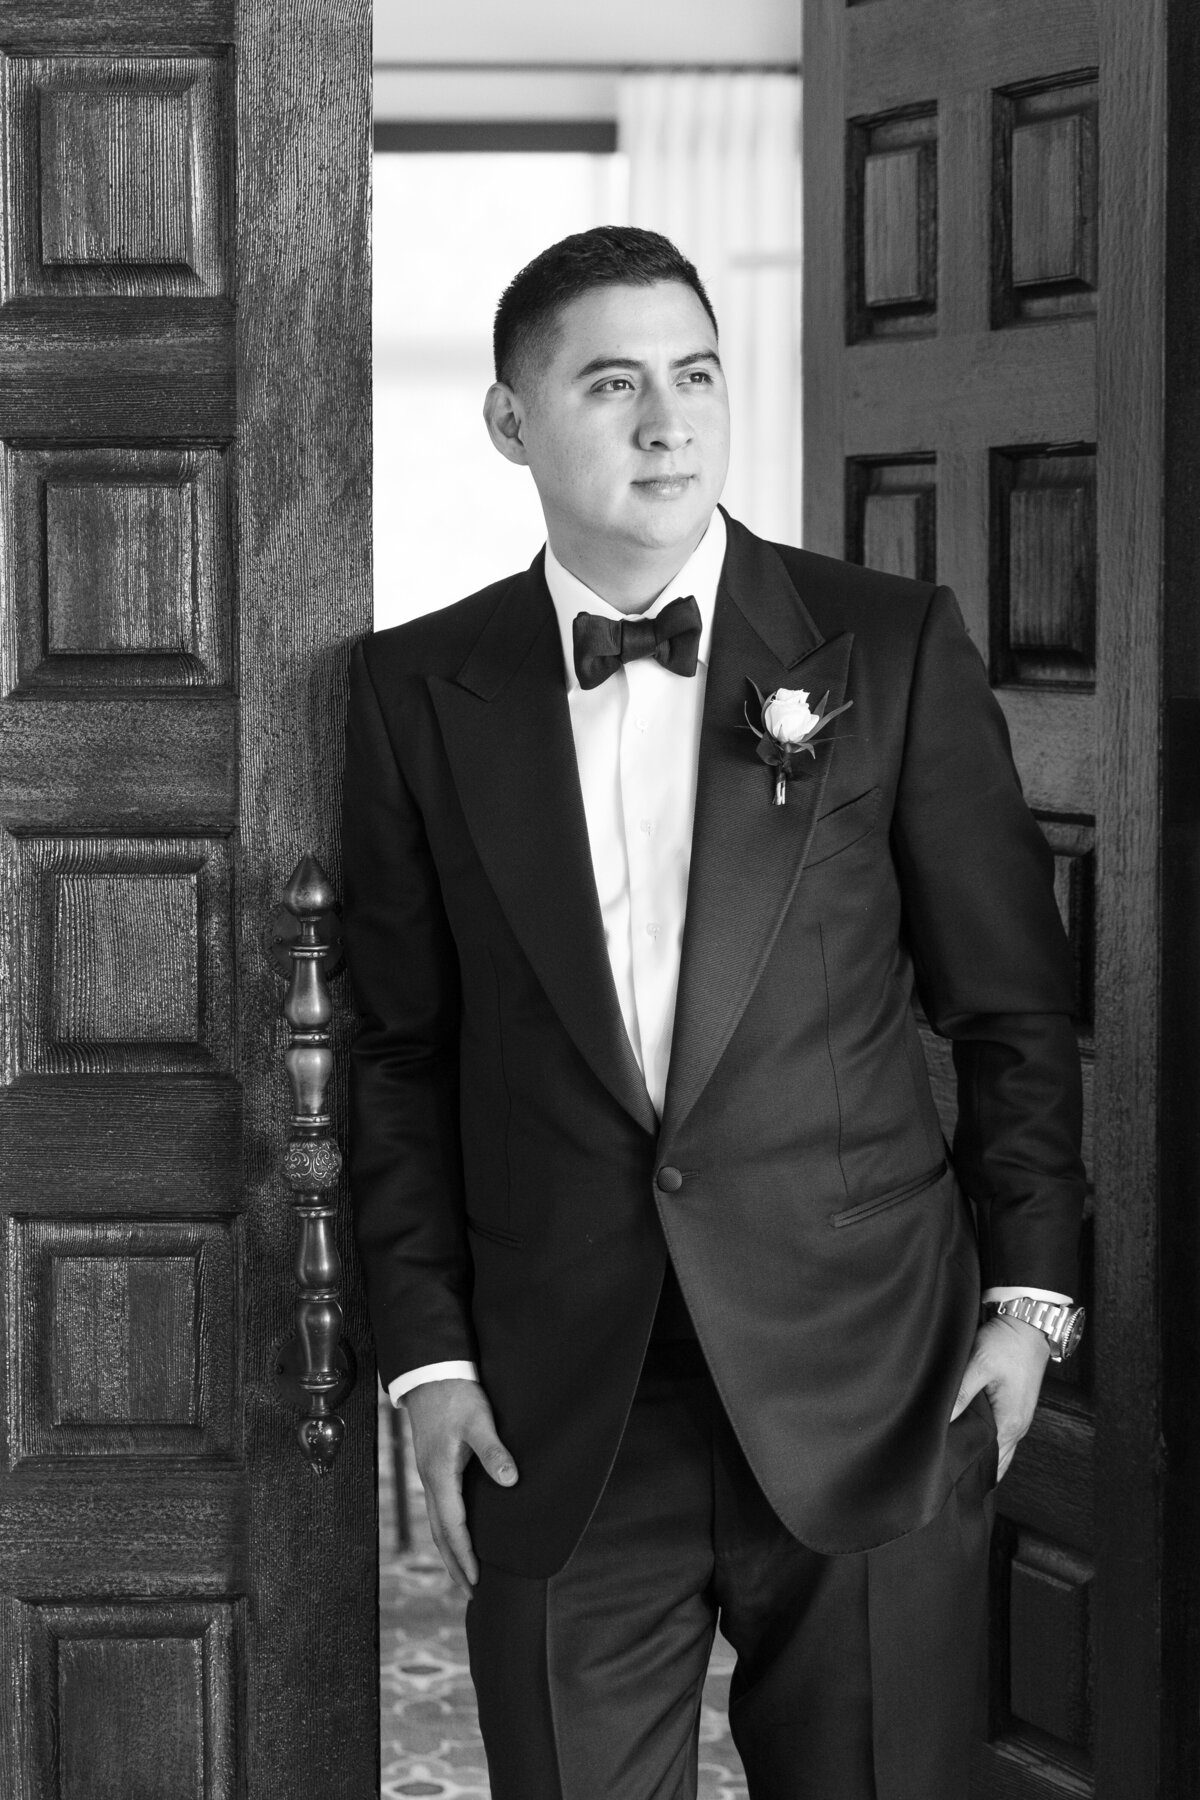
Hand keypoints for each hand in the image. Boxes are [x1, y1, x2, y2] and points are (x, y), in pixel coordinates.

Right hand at [405, 1378, 517, 1592]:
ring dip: (450, 1549)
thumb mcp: (479, 1421)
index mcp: (440, 1475)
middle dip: (455, 1564)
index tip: (477, 1582)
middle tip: (471, 1592)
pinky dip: (448, 1528)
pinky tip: (458, 1531)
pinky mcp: (433, 1464)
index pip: (453, 1528)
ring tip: (465, 1571)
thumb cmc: (456, 1395)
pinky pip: (440, 1507)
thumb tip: (510, 1481)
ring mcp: (429, 1473)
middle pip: (441, 1533)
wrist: (430, 1372)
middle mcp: (431, 1480)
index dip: (465, 1557)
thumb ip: (494, 1451)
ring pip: (438, 1522)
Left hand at [950, 1314, 1050, 1481]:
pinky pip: (1000, 1437)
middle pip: (995, 1462)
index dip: (967, 1467)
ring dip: (980, 1455)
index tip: (943, 1470)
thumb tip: (941, 1421)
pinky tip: (968, 1439)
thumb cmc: (1007, 1343)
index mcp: (1010, 1423)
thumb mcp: (979, 1364)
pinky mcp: (1015, 1409)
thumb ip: (961, 1394)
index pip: (988, 1462)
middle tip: (943, 1470)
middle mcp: (1018, 1428)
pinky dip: (986, 1443)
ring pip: (998, 1450)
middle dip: (972, 1468)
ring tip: (952, 1458)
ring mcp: (1018, 1419)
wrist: (1029, 1324)